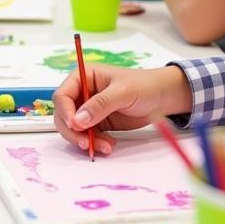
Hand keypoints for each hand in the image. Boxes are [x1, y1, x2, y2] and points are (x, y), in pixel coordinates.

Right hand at [53, 64, 192, 154]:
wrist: (162, 98)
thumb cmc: (143, 85)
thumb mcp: (123, 92)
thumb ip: (100, 104)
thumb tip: (78, 120)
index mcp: (83, 77)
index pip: (62, 96)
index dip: (65, 112)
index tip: (76, 125)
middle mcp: (82, 93)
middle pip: (63, 115)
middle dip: (73, 131)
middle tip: (86, 143)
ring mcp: (89, 109)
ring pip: (74, 129)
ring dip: (86, 140)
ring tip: (106, 146)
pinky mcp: (98, 123)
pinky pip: (88, 136)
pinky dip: (96, 143)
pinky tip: (109, 145)